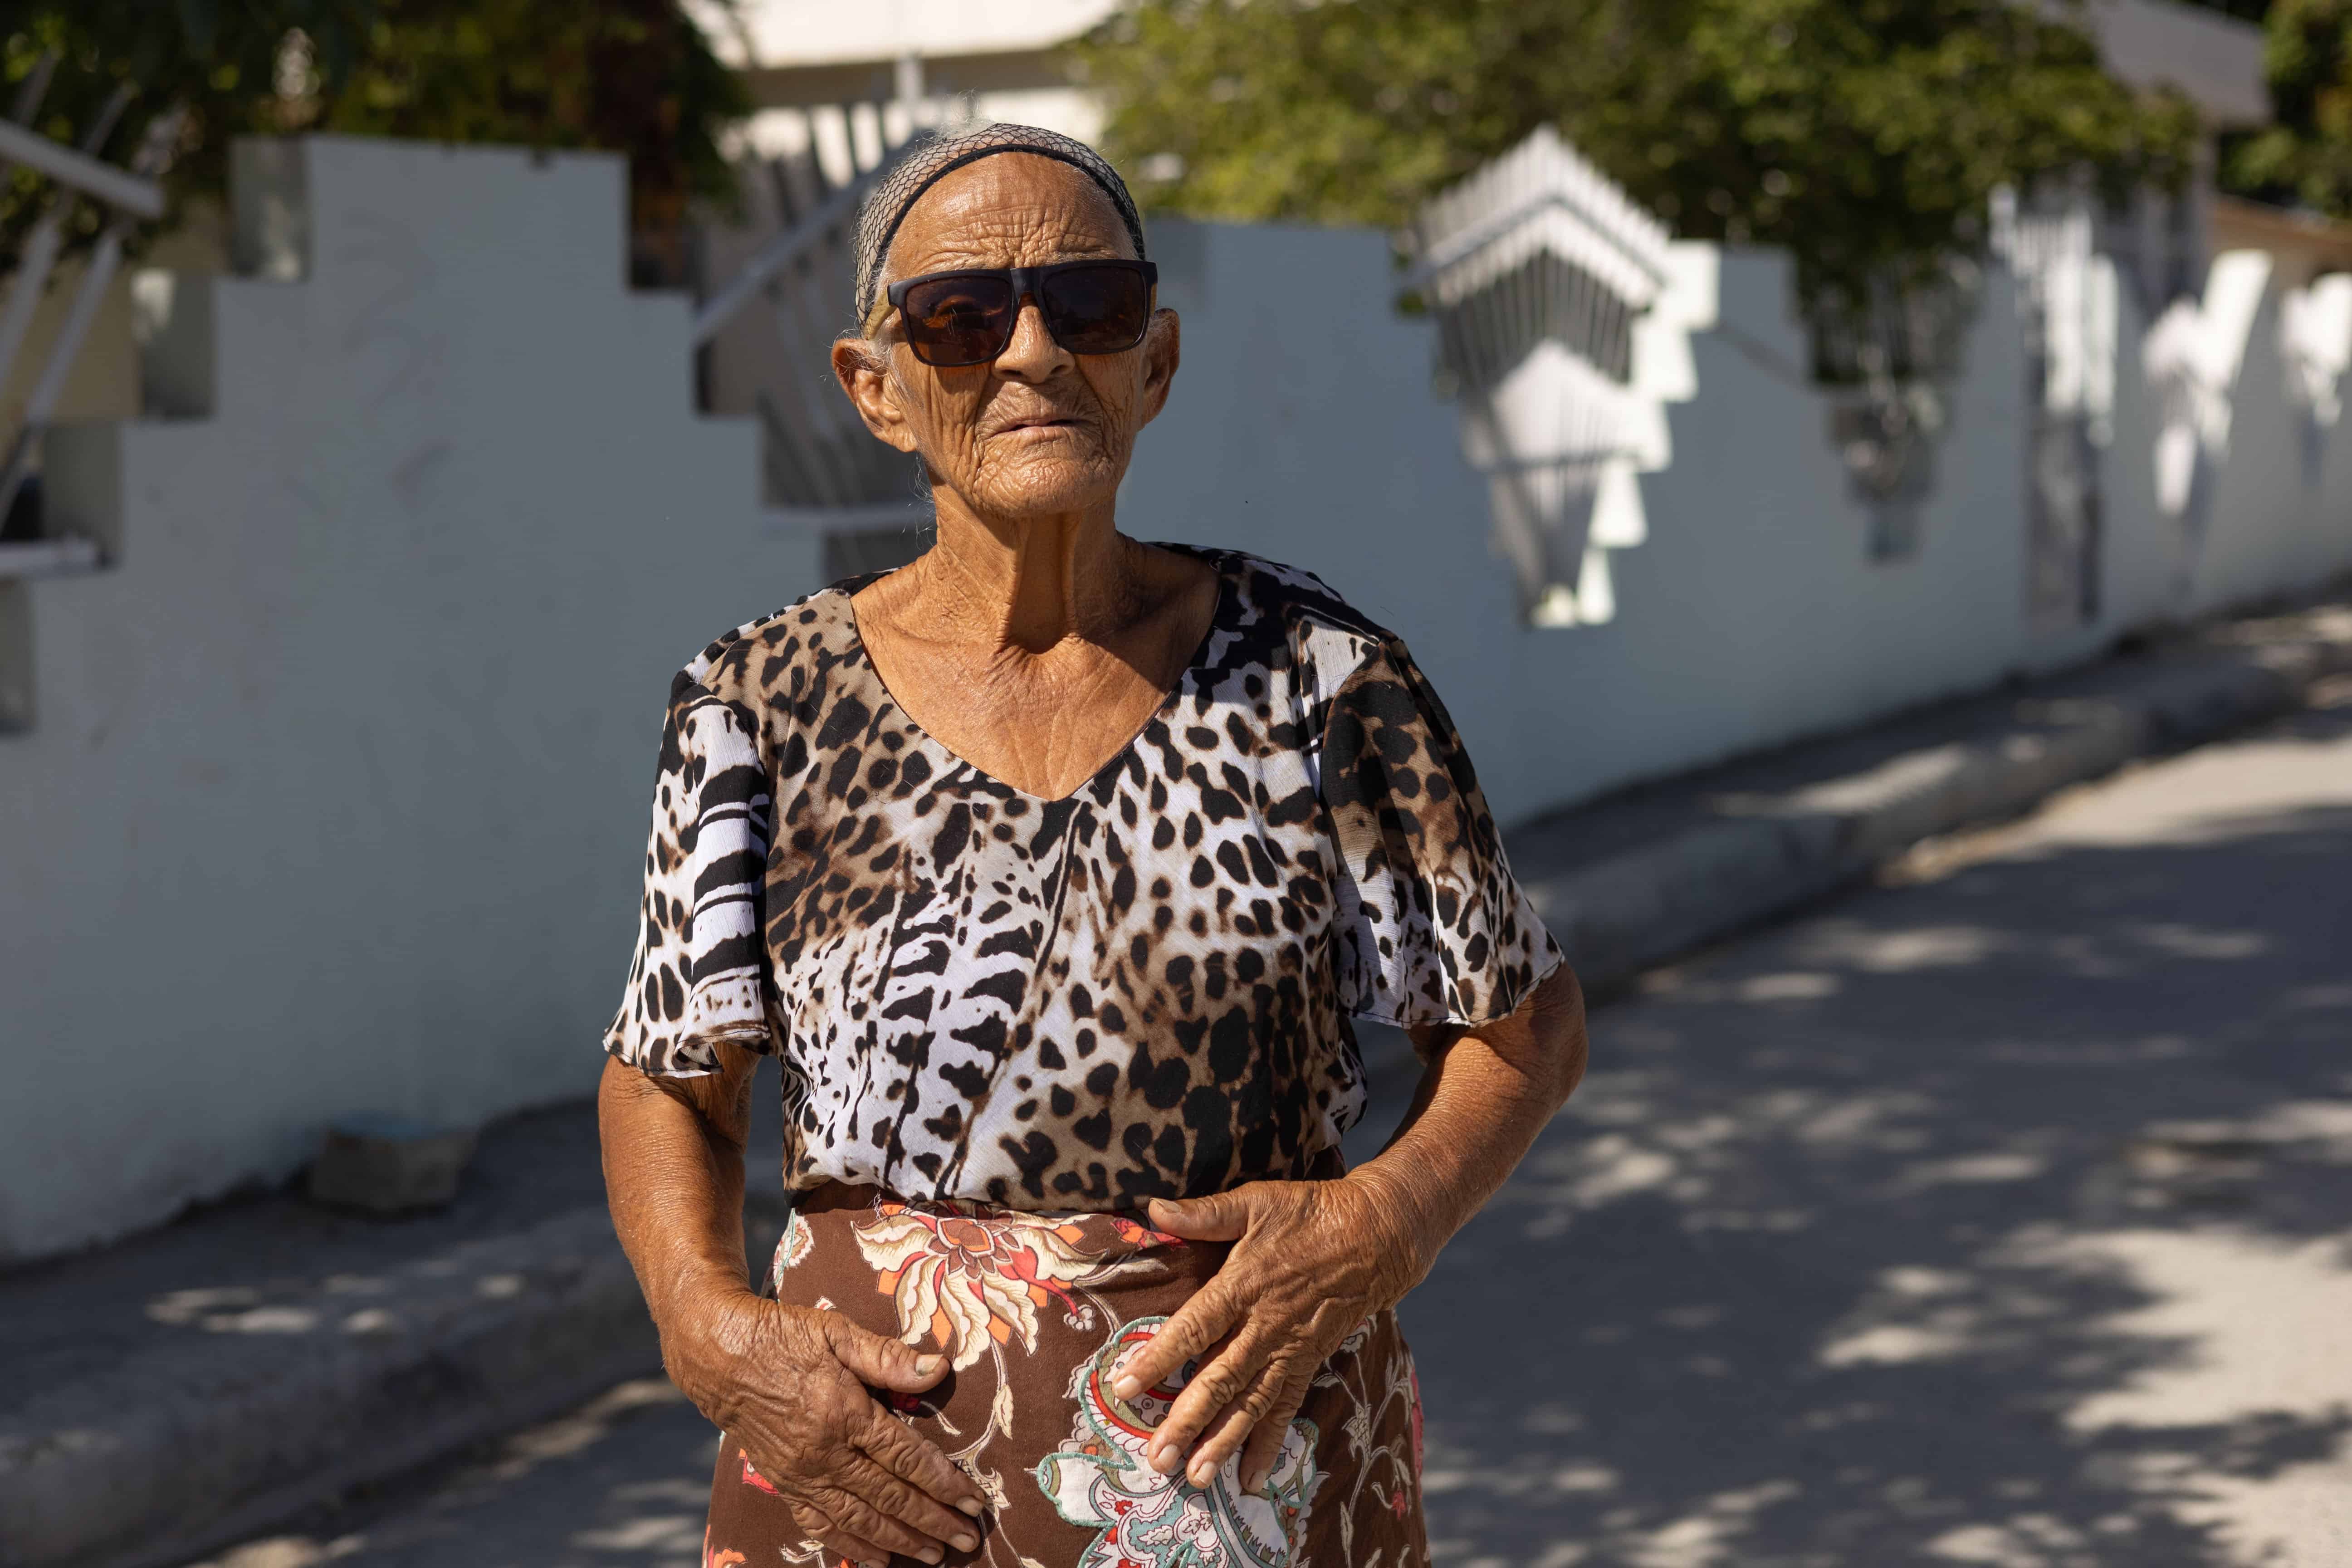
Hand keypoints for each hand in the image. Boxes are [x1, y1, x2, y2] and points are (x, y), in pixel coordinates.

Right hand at [663, 1290, 988, 1566]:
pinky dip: (852, 1546)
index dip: (944, 1484)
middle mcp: (824, 1454)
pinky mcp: (784, 1484)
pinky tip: (878, 1559)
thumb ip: (888, 1356)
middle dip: (934, 1522)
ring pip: (860, 1520)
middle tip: (967, 1541)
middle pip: (890, 1497)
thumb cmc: (782, 1336)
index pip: (906, 1458)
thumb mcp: (837, 1332)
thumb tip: (939, 1369)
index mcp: (844, 1414)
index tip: (975, 1502)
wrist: (718, 1355)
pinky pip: (820, 1526)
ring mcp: (802, 1475)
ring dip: (901, 1541)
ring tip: (935, 1556)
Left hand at [1109, 1172, 1432, 1493]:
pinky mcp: (1307, 1363)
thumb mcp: (1256, 1202)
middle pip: (1220, 1380)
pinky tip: (1250, 1478)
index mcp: (1243, 1285)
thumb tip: (1153, 1209)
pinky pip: (1286, 1409)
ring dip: (1222, 1443)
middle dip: (1186, 1421)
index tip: (1123, 1386)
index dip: (1158, 1357)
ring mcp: (1288, 1350)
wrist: (1377, 1236)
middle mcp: (1263, 1327)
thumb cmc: (1310, 1214)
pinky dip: (1268, 1444)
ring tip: (1195, 1478)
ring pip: (1250, 1404)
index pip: (1194, 1327)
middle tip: (1156, 1458)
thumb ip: (1205, 1213)